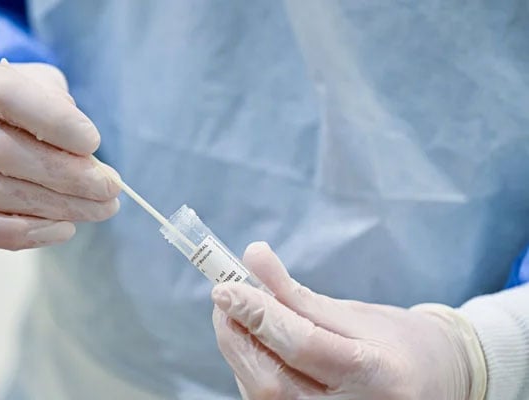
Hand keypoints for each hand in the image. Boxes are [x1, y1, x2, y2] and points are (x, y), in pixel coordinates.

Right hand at [0, 56, 119, 249]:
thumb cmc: (9, 105)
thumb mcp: (35, 86)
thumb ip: (59, 110)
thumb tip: (88, 158)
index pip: (8, 96)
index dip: (55, 122)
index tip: (95, 143)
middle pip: (5, 153)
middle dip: (69, 177)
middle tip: (110, 189)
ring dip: (58, 208)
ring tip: (99, 209)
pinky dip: (28, 233)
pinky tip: (64, 228)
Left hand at [211, 242, 485, 398]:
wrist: (434, 385)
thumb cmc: (399, 344)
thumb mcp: (355, 312)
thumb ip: (298, 292)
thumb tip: (252, 256)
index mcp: (376, 374)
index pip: (303, 346)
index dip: (259, 315)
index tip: (226, 287)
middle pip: (272, 382)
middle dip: (237, 336)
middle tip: (224, 298)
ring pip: (261, 395)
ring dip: (239, 351)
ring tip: (240, 315)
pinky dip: (250, 369)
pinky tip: (255, 345)